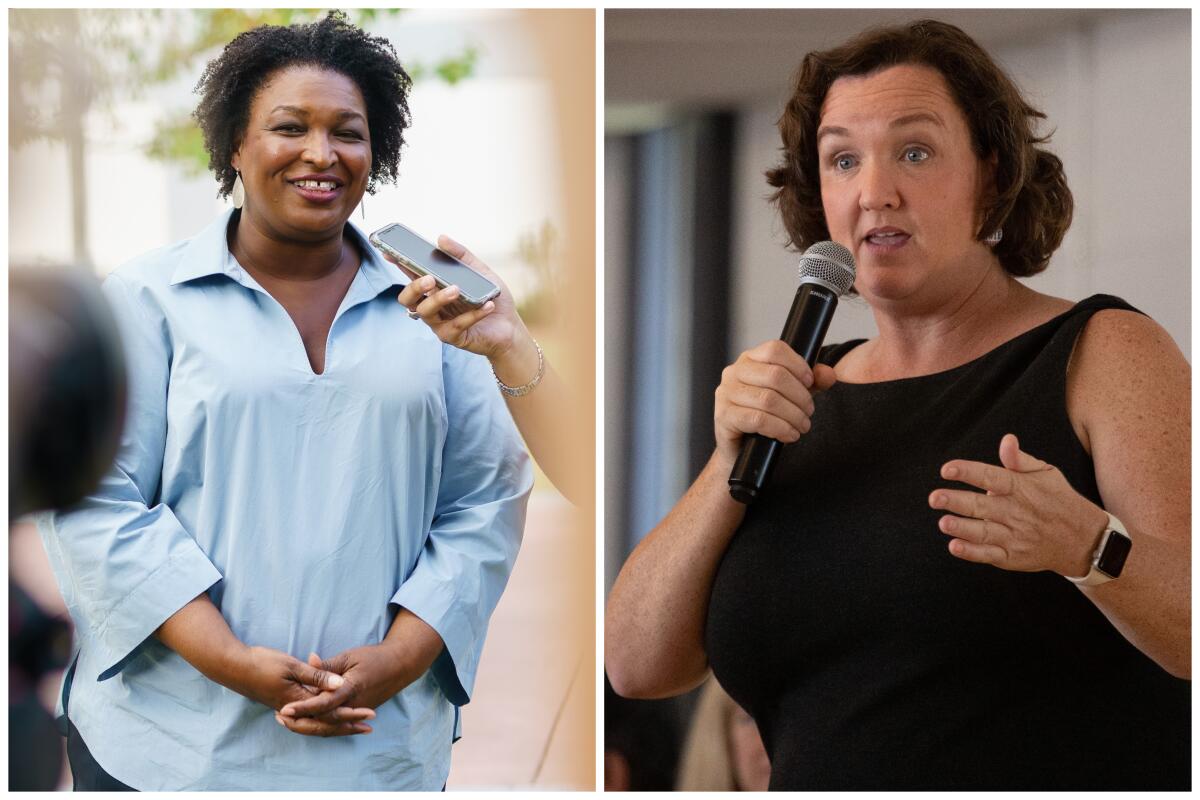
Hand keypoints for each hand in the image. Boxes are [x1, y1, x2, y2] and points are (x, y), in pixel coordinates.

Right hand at [234, 645, 376, 736]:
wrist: (234, 667)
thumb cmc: (262, 663)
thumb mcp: (292, 666)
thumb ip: (317, 676)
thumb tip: (340, 685)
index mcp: (298, 701)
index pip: (329, 713)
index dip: (351, 714)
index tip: (369, 713)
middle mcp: (294, 711)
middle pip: (325, 725)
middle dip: (347, 726)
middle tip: (368, 727)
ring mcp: (288, 709)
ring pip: (315, 724)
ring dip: (335, 725)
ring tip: (354, 726)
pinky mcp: (284, 704)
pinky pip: (307, 719)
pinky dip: (322, 721)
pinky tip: (329, 718)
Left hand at [276, 642, 424, 734]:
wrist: (400, 665)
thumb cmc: (374, 657)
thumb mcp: (350, 657)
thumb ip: (328, 665)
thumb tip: (308, 660)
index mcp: (350, 689)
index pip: (323, 703)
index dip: (303, 708)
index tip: (284, 709)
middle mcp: (353, 705)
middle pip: (323, 722)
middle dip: (300, 722)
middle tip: (280, 718)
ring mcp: (356, 711)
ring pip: (329, 727)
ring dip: (308, 726)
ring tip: (288, 721)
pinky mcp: (358, 713)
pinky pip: (336, 724)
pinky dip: (320, 725)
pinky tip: (307, 722)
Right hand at [392, 235, 526, 362]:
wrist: (510, 327)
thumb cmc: (491, 298)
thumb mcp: (480, 272)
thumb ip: (461, 255)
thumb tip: (441, 238)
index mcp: (434, 288)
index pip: (411, 274)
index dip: (398, 263)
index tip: (388, 251)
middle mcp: (432, 306)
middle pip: (407, 298)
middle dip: (414, 287)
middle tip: (429, 279)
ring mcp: (439, 323)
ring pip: (425, 312)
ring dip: (439, 299)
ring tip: (457, 289)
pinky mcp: (452, 337)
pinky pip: (456, 326)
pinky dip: (472, 314)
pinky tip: (487, 305)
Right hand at [712, 339, 836, 467]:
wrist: (740, 448)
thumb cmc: (763, 416)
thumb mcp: (791, 395)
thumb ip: (811, 382)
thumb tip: (828, 374)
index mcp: (749, 360)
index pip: (775, 349)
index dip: (798, 365)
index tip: (810, 383)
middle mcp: (734, 372)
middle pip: (775, 375)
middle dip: (800, 396)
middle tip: (809, 412)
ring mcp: (726, 394)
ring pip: (768, 399)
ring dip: (793, 415)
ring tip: (802, 426)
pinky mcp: (724, 416)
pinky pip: (757, 419)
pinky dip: (779, 428)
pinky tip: (789, 435)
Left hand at [930, 433, 1108, 576]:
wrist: (1084, 539)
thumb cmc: (1057, 500)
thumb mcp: (1046, 473)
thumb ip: (1019, 460)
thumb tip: (1006, 440)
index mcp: (1022, 488)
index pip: (991, 477)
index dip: (968, 472)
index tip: (947, 469)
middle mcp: (1017, 512)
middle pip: (982, 506)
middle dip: (956, 502)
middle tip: (934, 498)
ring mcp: (1015, 536)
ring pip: (983, 532)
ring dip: (962, 528)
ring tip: (943, 522)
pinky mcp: (1013, 557)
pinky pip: (989, 555)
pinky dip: (972, 552)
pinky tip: (955, 546)